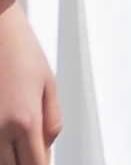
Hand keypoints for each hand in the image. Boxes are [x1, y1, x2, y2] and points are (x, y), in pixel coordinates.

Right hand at [0, 0, 60, 164]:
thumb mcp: (47, 84)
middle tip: (29, 152)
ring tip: (16, 142)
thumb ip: (50, 123)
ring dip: (7, 156)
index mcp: (24, 121)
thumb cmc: (19, 51)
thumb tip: (46, 150)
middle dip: (23, 163)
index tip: (42, 161)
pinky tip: (4, 137)